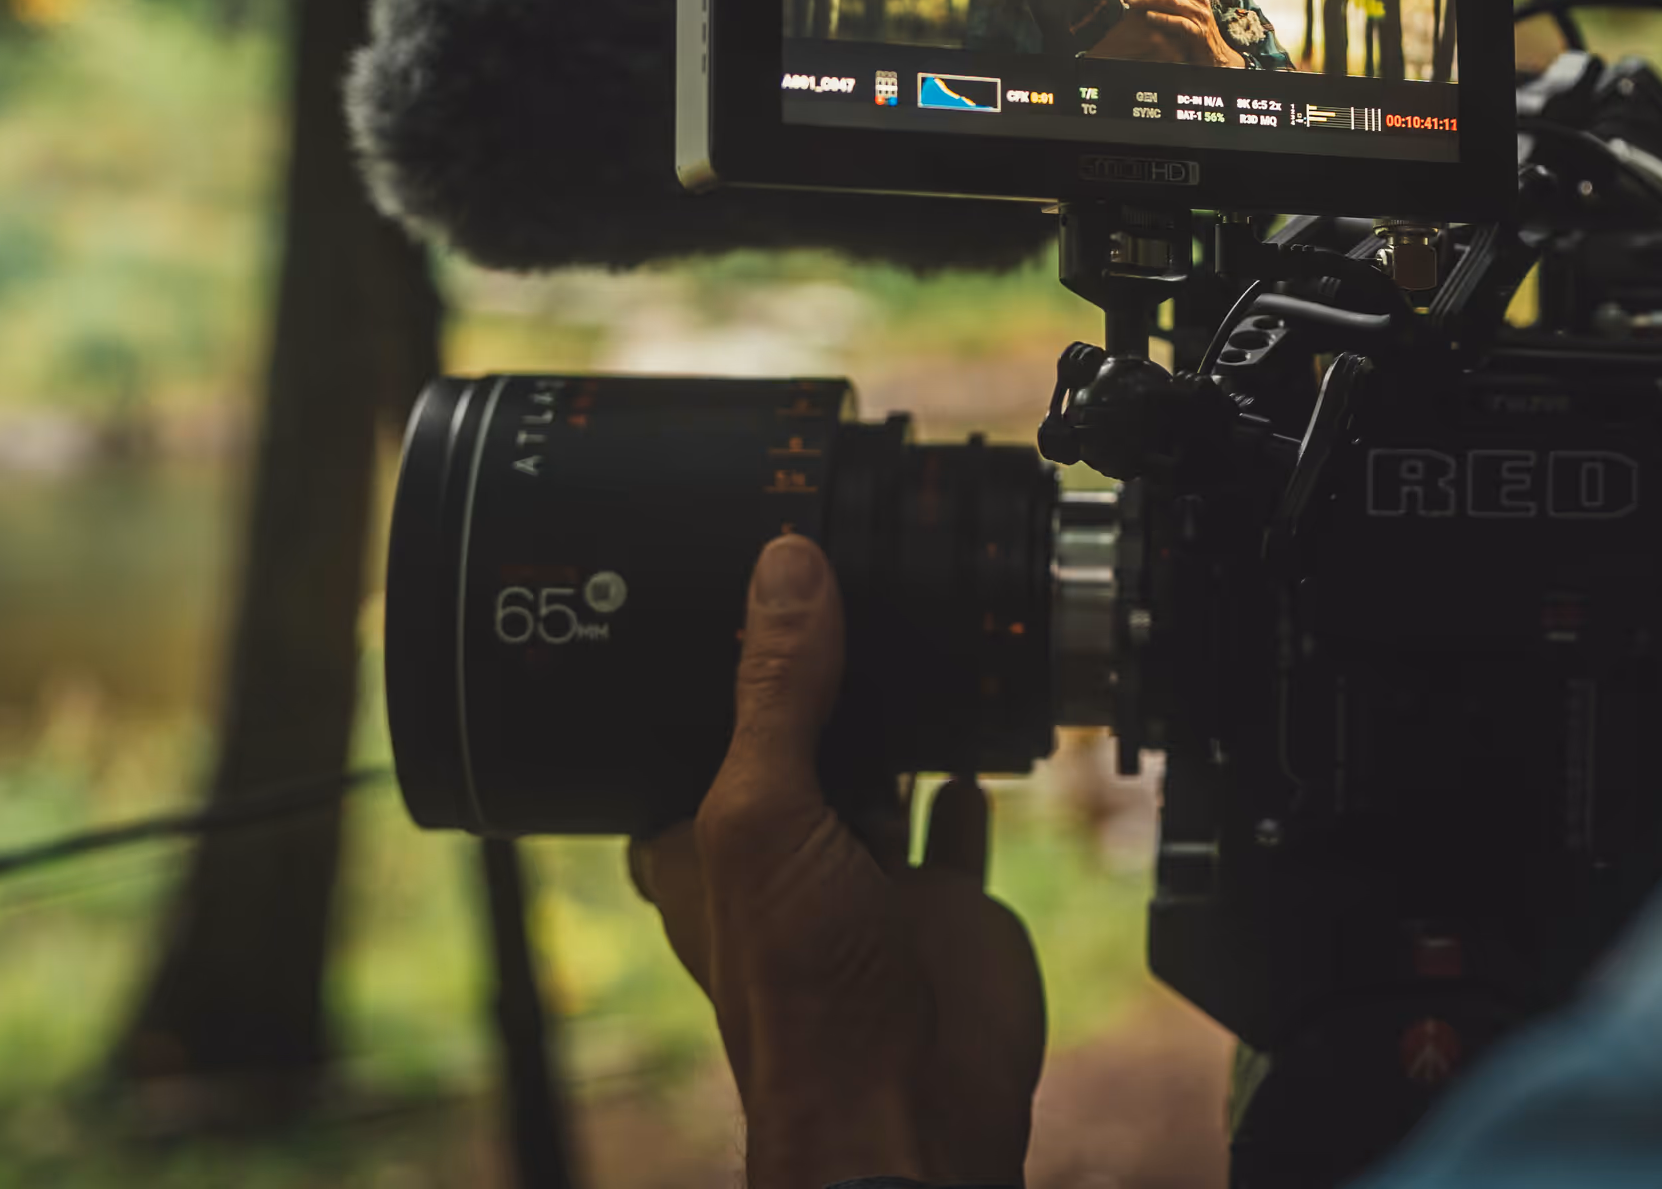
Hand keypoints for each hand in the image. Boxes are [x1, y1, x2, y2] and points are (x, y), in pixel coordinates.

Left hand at [628, 535, 1044, 1188]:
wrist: (911, 1097)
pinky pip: (953, 820)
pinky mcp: (942, 898)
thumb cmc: (799, 989)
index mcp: (705, 844)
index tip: (738, 584)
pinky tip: (968, 731)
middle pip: (794, 744)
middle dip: (812, 682)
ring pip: (874, 772)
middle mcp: (782, 857)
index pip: (692, 738)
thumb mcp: (764, 810)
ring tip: (901, 628)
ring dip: (889, 718)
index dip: (712, 671)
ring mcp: (865, 878)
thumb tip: (785, 565)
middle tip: (831, 584)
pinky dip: (963, 776)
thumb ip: (778, 689)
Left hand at [1114, 0, 1243, 66]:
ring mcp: (1201, 14)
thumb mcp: (1183, 4)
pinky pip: (1179, 21)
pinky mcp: (1199, 31)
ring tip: (1132, 4)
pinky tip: (1148, 17)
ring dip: (1148, 0)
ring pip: (1172, 0)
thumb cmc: (1193, 26)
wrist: (1212, 50)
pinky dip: (1162, 18)